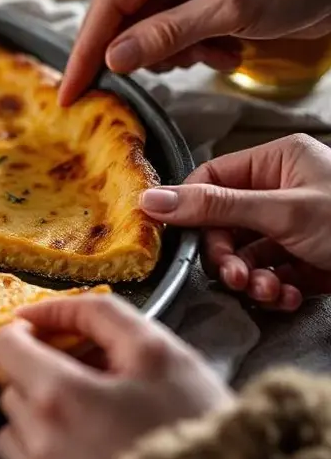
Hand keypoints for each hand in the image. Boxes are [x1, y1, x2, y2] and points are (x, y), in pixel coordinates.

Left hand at [0, 293, 232, 458]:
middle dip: (42, 382)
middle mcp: (38, 446)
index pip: (5, 347)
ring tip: (95, 430)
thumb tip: (43, 310)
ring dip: (42, 426)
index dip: (26, 335)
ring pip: (15, 438)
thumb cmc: (195, 425)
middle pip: (12, 393)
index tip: (49, 340)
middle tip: (92, 388)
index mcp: (58, 397)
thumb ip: (98, 315)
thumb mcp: (158, 352)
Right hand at [60, 0, 330, 104]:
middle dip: (142, 53)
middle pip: (125, 19)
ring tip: (215, 52)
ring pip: (149, 33)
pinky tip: (227, 50)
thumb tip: (113, 58)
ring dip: (177, 55)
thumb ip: (167, 34)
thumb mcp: (230, 10)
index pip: (110, 1)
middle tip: (151, 80)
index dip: (86, 48)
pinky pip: (175, 37)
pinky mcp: (200, 1)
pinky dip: (196, 52)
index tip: (72, 90)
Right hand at [139, 133, 330, 309]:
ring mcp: (295, 226)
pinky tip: (287, 297)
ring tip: (268, 292)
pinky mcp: (307, 260)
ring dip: (251, 278)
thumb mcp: (282, 212)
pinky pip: (271, 273)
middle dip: (227, 256)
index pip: (210, 179)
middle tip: (236, 278)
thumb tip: (151, 199)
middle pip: (224, 223)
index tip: (177, 239)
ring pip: (247, 254)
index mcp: (277, 161)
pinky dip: (274, 289)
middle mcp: (283, 190)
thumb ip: (214, 207)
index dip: (190, 210)